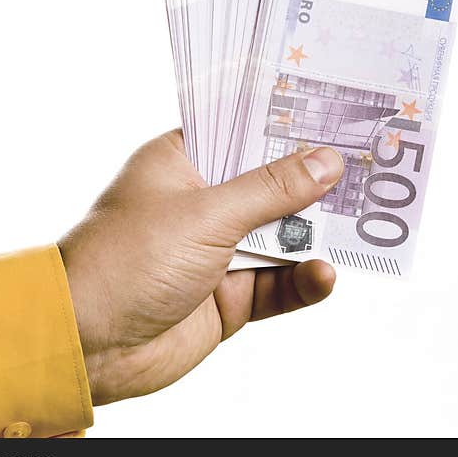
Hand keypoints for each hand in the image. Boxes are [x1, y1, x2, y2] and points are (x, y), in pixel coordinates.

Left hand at [59, 129, 343, 404]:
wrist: (87, 344)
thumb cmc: (129, 259)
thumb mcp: (206, 214)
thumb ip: (270, 190)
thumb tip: (326, 162)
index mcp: (181, 164)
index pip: (240, 133)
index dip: (286, 124)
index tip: (337, 112)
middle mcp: (199, 204)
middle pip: (269, 185)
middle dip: (314, 181)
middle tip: (370, 167)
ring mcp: (214, 253)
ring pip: (278, 237)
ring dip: (313, 234)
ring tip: (363, 225)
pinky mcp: (226, 299)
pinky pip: (275, 286)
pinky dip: (301, 281)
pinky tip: (323, 274)